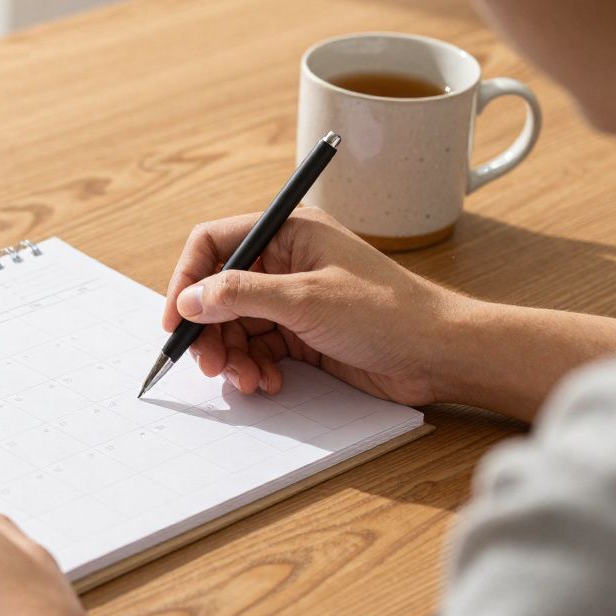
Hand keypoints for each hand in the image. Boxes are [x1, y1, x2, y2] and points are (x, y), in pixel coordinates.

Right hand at [162, 207, 457, 404]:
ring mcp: (294, 298)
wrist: (440, 354)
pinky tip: (269, 383)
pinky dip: (255, 367)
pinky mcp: (303, 333)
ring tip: (247, 380)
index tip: (175, 320)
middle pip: (219, 291)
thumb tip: (190, 299)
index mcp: (288, 232)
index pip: (214, 244)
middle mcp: (286, 261)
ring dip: (233, 356)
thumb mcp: (305, 300)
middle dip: (210, 330)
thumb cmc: (388, 313)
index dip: (187, 280)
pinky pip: (259, 348)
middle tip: (209, 365)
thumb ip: (240, 295)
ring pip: (236, 325)